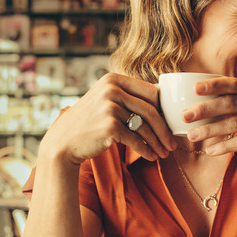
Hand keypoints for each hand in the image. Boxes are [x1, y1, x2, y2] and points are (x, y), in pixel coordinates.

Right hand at [41, 73, 177, 165]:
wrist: (63, 142)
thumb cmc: (90, 122)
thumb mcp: (106, 100)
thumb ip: (128, 96)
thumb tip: (162, 95)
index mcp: (114, 79)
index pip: (152, 92)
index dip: (165, 110)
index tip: (171, 124)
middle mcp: (111, 89)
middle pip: (152, 111)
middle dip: (165, 130)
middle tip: (173, 144)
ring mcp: (110, 107)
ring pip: (145, 127)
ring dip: (158, 143)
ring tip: (165, 153)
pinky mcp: (109, 126)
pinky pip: (136, 140)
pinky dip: (146, 151)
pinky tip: (152, 157)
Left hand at [181, 76, 236, 165]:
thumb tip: (211, 105)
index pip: (234, 84)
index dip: (214, 84)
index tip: (194, 87)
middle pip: (230, 102)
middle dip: (205, 109)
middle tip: (185, 116)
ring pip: (235, 122)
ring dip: (211, 130)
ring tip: (193, 136)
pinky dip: (226, 146)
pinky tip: (211, 150)